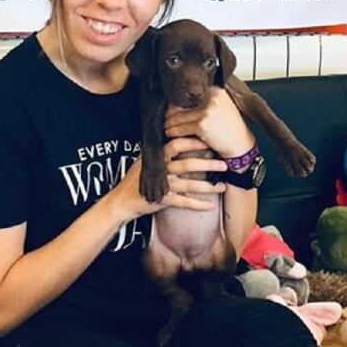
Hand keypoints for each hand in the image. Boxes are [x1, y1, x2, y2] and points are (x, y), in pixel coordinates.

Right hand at [108, 138, 227, 221]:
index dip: (193, 142)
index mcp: (156, 157)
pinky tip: (210, 206)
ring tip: (222, 186)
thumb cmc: (135, 179)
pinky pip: (184, 203)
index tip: (210, 141)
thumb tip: (181, 141)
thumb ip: (161, 153)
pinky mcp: (162, 201)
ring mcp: (161, 185)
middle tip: (224, 164)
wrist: (121, 201)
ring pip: (189, 185)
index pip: (176, 144)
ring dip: (208, 186)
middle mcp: (160, 169)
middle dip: (208, 165)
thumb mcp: (145, 161)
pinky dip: (198, 205)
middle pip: (187, 164)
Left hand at [164, 88, 255, 158]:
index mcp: (216, 90)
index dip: (177, 100)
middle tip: (165, 117)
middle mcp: (212, 98)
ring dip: (169, 122)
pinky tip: (170, 133)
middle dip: (171, 112)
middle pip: (182, 103)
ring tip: (166, 125)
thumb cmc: (232, 127)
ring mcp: (207, 111)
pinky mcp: (202, 125)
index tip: (170, 106)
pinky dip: (173, 131)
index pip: (190, 93)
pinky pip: (181, 128)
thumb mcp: (222, 107)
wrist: (240, 145)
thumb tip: (182, 100)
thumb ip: (206, 100)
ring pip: (179, 116)